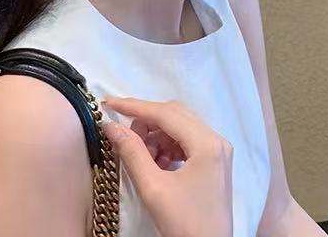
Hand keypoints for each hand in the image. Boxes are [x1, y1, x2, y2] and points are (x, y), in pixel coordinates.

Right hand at [101, 97, 233, 236]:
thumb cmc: (183, 223)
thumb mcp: (154, 189)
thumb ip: (132, 153)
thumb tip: (111, 127)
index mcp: (208, 142)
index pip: (167, 113)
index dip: (136, 107)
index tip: (109, 103)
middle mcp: (217, 140)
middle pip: (176, 116)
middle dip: (147, 123)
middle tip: (124, 138)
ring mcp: (218, 151)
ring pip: (181, 128)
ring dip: (157, 137)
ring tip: (141, 157)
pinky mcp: (214, 163)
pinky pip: (187, 143)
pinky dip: (167, 148)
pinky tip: (155, 164)